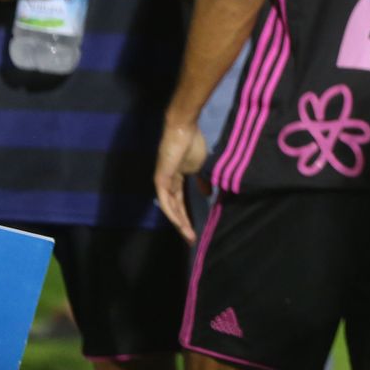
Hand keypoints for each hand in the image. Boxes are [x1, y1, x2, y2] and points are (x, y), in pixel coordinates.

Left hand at [154, 119, 208, 243]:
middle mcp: (167, 184)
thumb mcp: (201, 167)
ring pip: (170, 208)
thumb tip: (208, 193)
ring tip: (188, 235)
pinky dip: (173, 212)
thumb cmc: (192, 144)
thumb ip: (202, 181)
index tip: (196, 230)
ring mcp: (163, 183)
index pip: (181, 203)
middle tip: (191, 239)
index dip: (188, 216)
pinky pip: (166, 200)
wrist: (183, 130)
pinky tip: (180, 223)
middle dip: (184, 225)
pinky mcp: (161, 180)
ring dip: (179, 223)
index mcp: (176, 181)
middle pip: (175, 209)